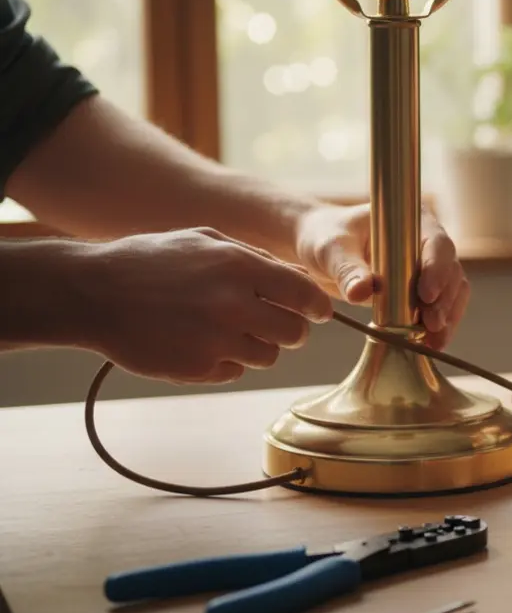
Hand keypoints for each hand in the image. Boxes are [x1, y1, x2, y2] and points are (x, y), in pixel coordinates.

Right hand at [83, 228, 332, 383]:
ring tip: (225, 328)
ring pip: (269, 356)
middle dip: (290, 329)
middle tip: (273, 322)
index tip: (316, 312)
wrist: (93, 293)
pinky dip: (225, 360)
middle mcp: (233, 306)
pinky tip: (198, 341)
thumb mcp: (205, 241)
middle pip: (295, 333)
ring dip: (257, 345)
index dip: (317, 307)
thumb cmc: (153, 261)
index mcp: (240, 268)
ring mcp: (215, 341)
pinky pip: (235, 371)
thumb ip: (259, 259)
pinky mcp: (198, 369)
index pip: (306, 296)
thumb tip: (302, 276)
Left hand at [292, 203, 468, 349]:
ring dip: (447, 317)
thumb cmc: (325, 238)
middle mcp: (426, 244)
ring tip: (434, 342)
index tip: (426, 295)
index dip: (437, 269)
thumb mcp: (331, 250)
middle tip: (432, 324)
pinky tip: (430, 344)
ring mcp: (427, 268)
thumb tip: (362, 292)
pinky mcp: (422, 292)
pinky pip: (440, 308)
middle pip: (450, 271)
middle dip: (445, 300)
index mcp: (411, 224)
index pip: (437, 244)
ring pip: (452, 292)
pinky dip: (438, 327)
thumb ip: (347, 269)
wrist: (319, 250)